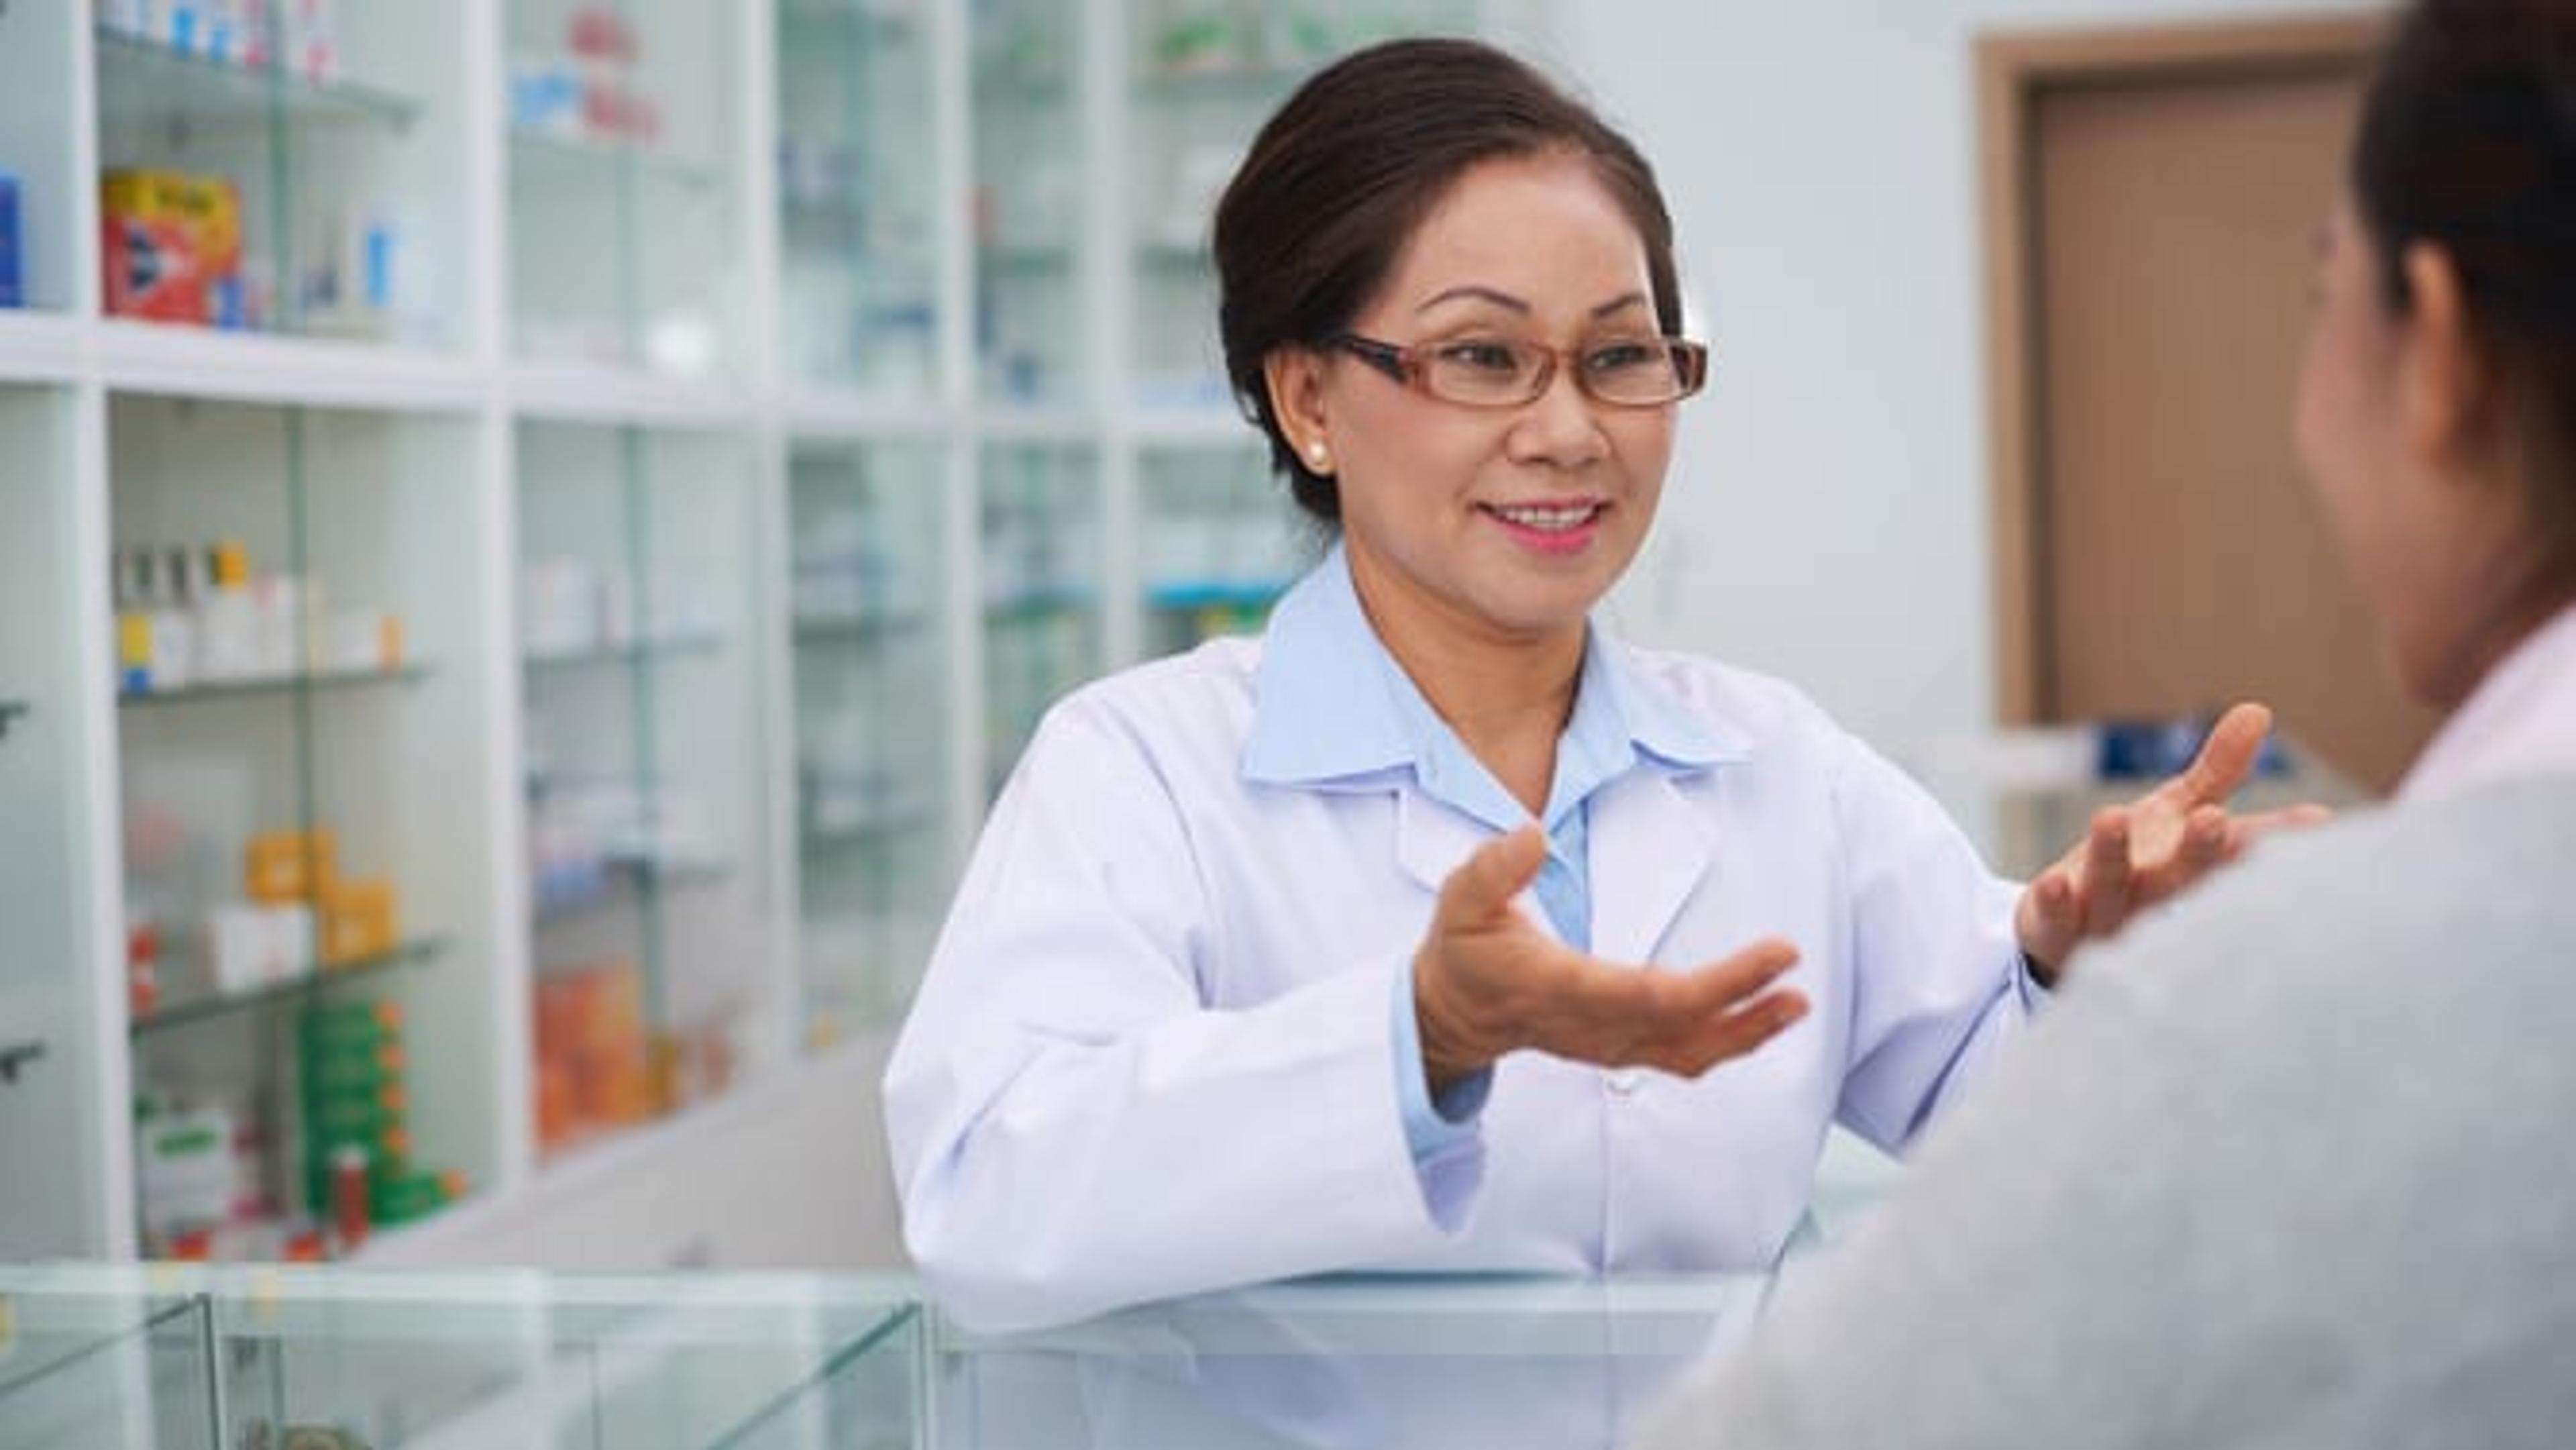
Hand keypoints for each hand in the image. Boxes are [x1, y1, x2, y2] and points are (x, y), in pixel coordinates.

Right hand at [1415, 825, 1807, 1094]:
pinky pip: (1681, 1056)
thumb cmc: (1462, 950)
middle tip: (1789, 962)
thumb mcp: (1460, 899)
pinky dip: (1726, 1044)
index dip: (1712, 983)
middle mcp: (1590, 1026)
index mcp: (1558, 987)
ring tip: (1795, 1004)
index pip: (1645, 995)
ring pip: (1687, 1050)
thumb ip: (1494, 869)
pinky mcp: (1618, 1050)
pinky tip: (1762, 1022)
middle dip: (1740, 996)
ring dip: (1745, 1032)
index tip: (1763, 957)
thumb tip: (1534, 836)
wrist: (1453, 1014)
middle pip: (1679, 1022)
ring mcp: (1607, 1045)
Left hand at [2016, 702, 2332, 980]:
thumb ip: (2216, 773)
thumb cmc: (2138, 864)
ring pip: (2114, 889)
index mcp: (2193, 870)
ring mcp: (2107, 917)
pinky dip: (2056, 902)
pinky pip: (2056, 918)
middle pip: (2182, 876)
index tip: (2317, 820)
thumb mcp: (2175, 813)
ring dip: (2113, 858)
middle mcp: (2156, 899)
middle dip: (2200, 852)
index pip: (2238, 852)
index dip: (2275, 838)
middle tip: (2216, 822)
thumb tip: (2257, 710)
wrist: (2067, 931)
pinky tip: (2054, 882)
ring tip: (2111, 816)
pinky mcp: (2057, 930)